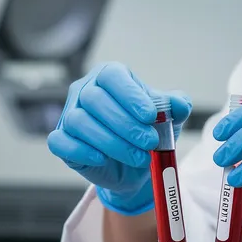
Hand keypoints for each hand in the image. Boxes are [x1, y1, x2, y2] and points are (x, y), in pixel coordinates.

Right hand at [47, 63, 190, 215]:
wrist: (135, 165)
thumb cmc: (148, 132)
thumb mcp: (169, 119)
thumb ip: (176, 106)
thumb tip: (180, 103)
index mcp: (109, 76)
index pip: (112, 76)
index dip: (130, 95)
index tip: (151, 116)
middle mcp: (84, 91)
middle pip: (95, 100)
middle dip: (126, 124)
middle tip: (149, 142)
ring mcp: (69, 115)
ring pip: (80, 122)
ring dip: (112, 142)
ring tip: (138, 157)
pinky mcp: (61, 140)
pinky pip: (61, 142)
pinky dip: (82, 150)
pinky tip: (102, 158)